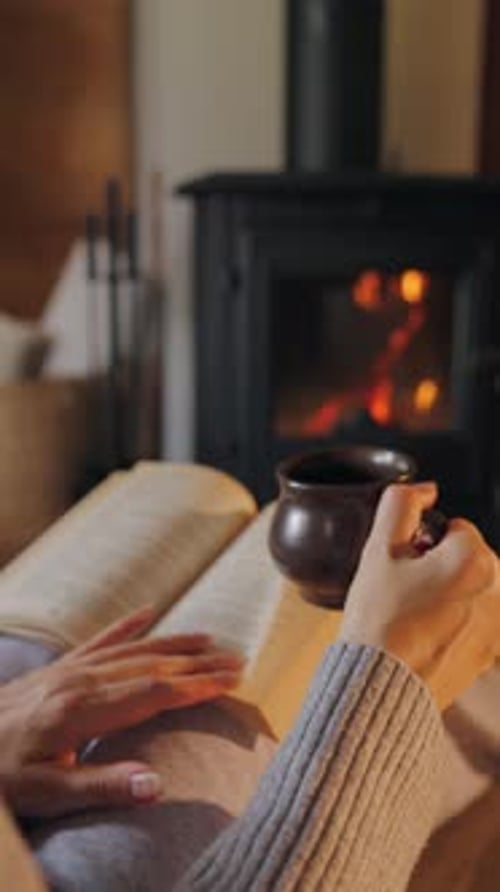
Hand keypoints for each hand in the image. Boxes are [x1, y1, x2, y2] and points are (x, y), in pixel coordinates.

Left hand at [0, 608, 241, 816]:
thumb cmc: (1, 775)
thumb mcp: (45, 793)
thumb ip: (102, 786)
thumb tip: (158, 784)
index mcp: (82, 710)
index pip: (153, 692)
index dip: (195, 686)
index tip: (231, 681)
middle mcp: (79, 681)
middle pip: (151, 665)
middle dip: (197, 662)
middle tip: (236, 660)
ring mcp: (68, 670)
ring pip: (132, 649)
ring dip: (173, 642)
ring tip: (210, 639)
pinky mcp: (57, 668)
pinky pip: (99, 640)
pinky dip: (126, 626)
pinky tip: (148, 612)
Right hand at [339, 483, 499, 710]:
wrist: (378, 685)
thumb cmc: (378, 622)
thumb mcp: (378, 550)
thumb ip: (401, 504)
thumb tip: (424, 490)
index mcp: (475, 559)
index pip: (454, 529)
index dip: (421, 543)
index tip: (403, 566)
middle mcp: (496, 591)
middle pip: (467, 558)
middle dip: (439, 567)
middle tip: (405, 591)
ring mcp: (496, 625)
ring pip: (470, 589)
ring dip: (448, 594)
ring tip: (413, 616)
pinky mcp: (490, 653)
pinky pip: (474, 622)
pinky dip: (454, 624)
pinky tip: (424, 636)